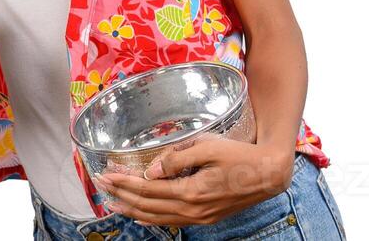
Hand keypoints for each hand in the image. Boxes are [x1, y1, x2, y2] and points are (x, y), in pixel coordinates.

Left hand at [95, 138, 293, 226]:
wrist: (268, 174)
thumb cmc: (239, 156)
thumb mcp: (207, 147)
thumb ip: (176, 158)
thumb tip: (150, 171)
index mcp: (191, 191)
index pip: (147, 189)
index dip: (123, 182)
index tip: (105, 174)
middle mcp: (193, 210)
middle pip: (148, 206)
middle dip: (121, 195)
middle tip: (101, 186)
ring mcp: (199, 217)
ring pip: (157, 218)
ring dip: (132, 210)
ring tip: (113, 203)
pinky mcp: (205, 218)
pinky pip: (172, 221)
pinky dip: (152, 219)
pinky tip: (140, 215)